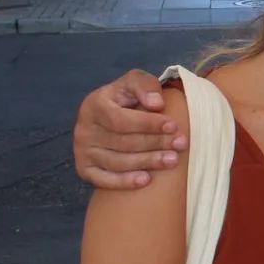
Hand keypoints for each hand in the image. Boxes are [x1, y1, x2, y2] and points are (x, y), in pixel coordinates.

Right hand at [72, 69, 186, 188]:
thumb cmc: (126, 99)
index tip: (173, 126)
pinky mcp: (85, 168)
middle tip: (180, 145)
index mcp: (94, 105)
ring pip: (117, 162)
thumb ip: (145, 85)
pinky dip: (124, 181)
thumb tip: (156, 104)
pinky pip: (103, 180)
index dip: (148, 124)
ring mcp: (82, 151)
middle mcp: (84, 129)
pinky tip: (146, 180)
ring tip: (172, 160)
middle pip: (122, 142)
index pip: (121, 120)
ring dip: (147, 162)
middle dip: (155, 143)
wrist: (108, 118)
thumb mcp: (134, 83)